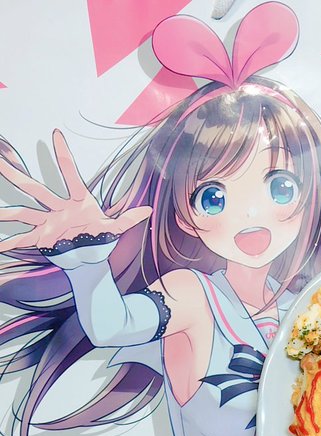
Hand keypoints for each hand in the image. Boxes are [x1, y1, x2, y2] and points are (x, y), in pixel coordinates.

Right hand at [0, 129, 150, 252]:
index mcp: (78, 201)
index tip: (56, 134)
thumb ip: (129, 219)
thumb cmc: (101, 239)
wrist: (91, 259)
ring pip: (23, 212)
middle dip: (16, 175)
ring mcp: (48, 222)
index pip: (70, 174)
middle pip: (35, 189)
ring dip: (6, 213)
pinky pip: (23, 239)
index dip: (63, 155)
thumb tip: (149, 210)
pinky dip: (9, 243)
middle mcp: (58, 208)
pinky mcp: (42, 238)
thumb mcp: (116, 229)